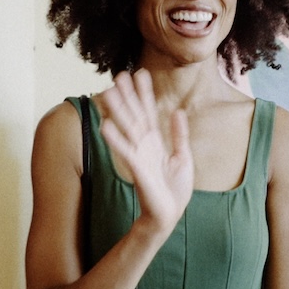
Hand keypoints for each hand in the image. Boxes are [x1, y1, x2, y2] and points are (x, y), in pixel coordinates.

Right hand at [97, 70, 193, 232]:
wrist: (169, 215)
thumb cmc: (174, 190)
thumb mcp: (183, 157)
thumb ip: (179, 134)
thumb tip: (178, 111)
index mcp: (155, 142)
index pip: (148, 111)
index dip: (144, 93)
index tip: (140, 73)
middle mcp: (144, 145)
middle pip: (134, 115)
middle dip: (127, 95)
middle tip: (118, 74)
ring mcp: (139, 156)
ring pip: (126, 128)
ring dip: (116, 111)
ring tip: (106, 92)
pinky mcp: (137, 169)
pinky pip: (125, 151)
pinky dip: (115, 139)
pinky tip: (105, 125)